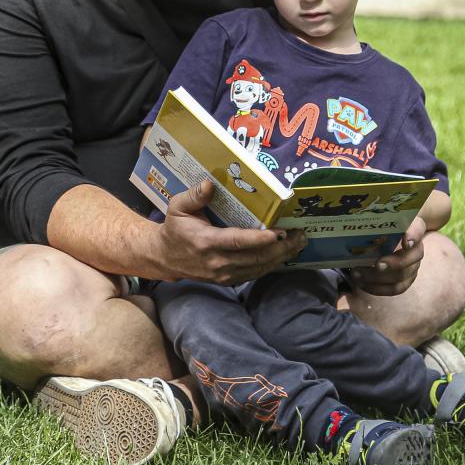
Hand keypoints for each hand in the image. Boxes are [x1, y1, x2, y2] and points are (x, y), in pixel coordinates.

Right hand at [159, 180, 306, 285]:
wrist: (166, 258)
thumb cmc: (175, 228)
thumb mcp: (177, 207)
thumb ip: (194, 196)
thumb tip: (209, 184)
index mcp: (206, 242)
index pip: (237, 242)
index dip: (259, 239)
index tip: (278, 232)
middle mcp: (218, 262)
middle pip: (255, 258)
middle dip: (281, 247)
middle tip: (299, 234)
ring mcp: (225, 275)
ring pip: (259, 268)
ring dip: (281, 256)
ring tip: (299, 243)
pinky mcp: (229, 280)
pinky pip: (255, 274)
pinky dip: (272, 264)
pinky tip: (285, 254)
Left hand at [348, 216, 425, 295]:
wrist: (393, 234)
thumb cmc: (384, 224)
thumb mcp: (381, 218)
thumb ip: (375, 219)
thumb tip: (353, 221)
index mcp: (413, 226)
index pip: (417, 228)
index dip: (413, 235)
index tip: (406, 241)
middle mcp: (416, 248)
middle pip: (412, 258)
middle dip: (393, 264)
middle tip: (375, 264)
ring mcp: (413, 266)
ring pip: (402, 276)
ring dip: (379, 278)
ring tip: (358, 275)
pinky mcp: (405, 280)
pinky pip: (395, 288)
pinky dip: (377, 288)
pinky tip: (362, 283)